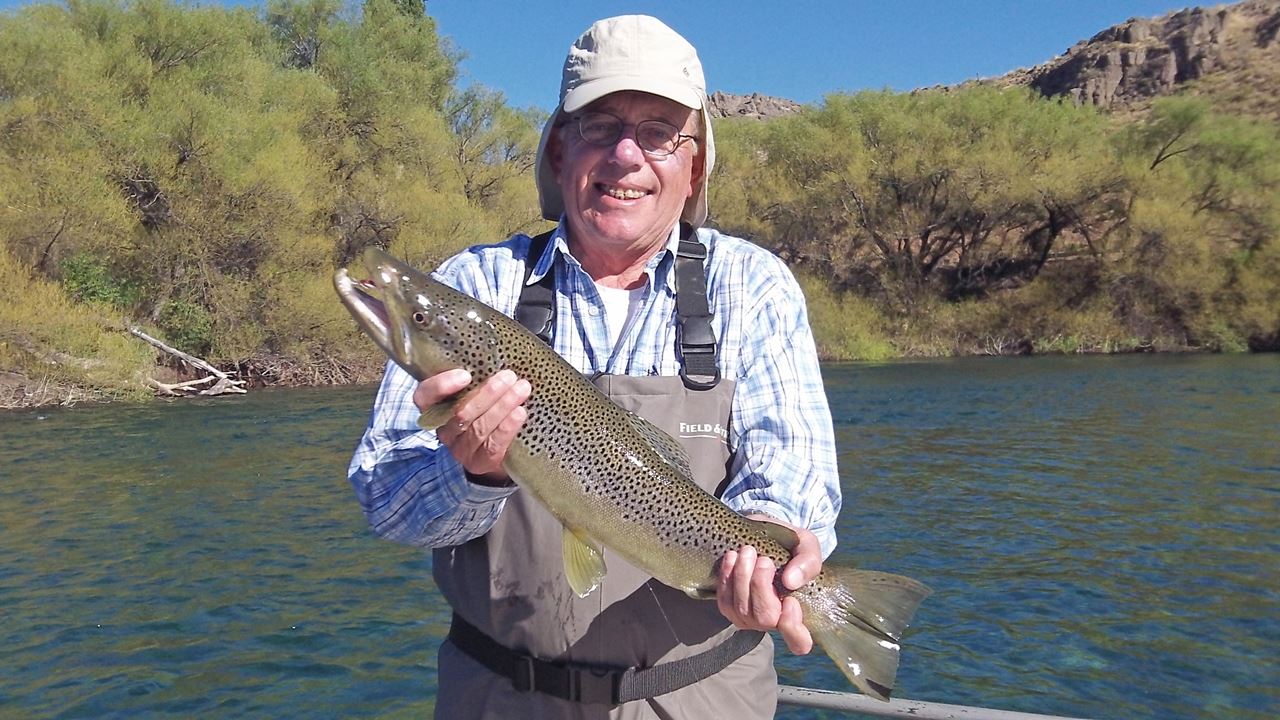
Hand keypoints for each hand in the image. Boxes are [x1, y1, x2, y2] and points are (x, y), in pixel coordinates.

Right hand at [415, 368, 530, 481]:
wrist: (495, 448)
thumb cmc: (484, 409)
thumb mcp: (474, 391)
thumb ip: (477, 377)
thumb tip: (499, 352)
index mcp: (435, 407)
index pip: (424, 396)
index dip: (442, 386)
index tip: (465, 375)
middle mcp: (443, 429)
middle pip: (459, 412)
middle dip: (487, 393)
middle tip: (508, 376)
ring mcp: (460, 449)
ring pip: (478, 428)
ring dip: (502, 406)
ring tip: (521, 390)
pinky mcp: (478, 462)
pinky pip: (492, 445)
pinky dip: (507, 427)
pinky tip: (520, 413)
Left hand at [715, 515, 821, 654]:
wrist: (767, 539)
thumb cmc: (793, 549)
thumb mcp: (808, 548)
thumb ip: (807, 563)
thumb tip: (790, 581)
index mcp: (797, 614)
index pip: (799, 642)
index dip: (793, 628)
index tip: (791, 600)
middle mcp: (772, 622)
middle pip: (765, 618)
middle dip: (761, 586)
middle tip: (764, 560)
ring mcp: (749, 618)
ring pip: (742, 608)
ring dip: (742, 577)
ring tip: (748, 551)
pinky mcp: (729, 608)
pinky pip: (725, 599)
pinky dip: (727, 577)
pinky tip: (732, 558)